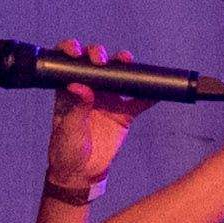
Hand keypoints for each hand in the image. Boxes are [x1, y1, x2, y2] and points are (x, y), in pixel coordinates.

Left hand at [42, 40, 147, 193]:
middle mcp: (89, 90)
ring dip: (125, 67)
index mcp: (69, 90)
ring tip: (128, 62)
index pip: (70, 64)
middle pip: (96, 63)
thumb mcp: (68, 128)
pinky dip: (149, 95)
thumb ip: (76, 108)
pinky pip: (139, 101)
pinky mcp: (123, 113)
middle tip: (102, 60)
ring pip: (119, 76)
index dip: (72, 50)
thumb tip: (80, 86)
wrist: (82, 172)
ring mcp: (108, 100)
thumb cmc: (66, 149)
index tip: (76, 51)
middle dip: (100, 54)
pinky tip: (157, 91)